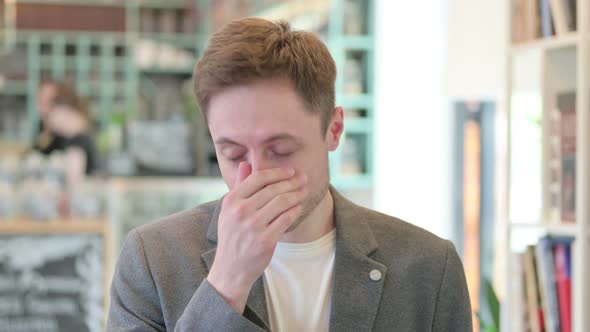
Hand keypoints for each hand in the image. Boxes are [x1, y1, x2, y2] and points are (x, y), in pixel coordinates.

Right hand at [207, 162, 306, 312]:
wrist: (230, 268)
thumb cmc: (232, 236)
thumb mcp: (229, 210)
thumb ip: (239, 186)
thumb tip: (246, 164)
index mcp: (231, 200)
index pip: (258, 178)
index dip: (278, 172)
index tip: (290, 171)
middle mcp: (241, 211)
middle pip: (273, 189)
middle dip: (292, 182)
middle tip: (304, 179)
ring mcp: (253, 226)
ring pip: (282, 202)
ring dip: (297, 194)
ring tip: (304, 191)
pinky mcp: (265, 240)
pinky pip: (286, 219)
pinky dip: (295, 210)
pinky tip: (299, 207)